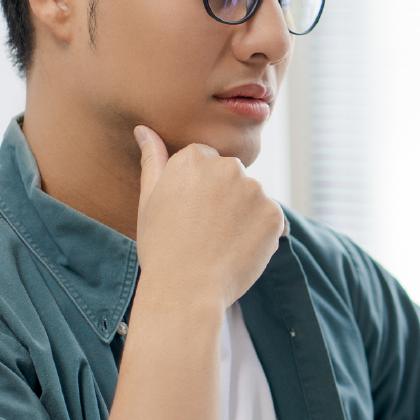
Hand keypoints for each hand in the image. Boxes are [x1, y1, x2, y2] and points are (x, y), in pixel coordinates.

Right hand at [131, 124, 284, 313]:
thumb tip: (144, 129)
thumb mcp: (149, 199)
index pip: (205, 161)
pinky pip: (270, 219)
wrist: (186, 290)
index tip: (188, 213)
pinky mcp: (275, 215)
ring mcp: (255, 190)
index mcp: (195, 158)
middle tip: (203, 230)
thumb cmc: (161, 246)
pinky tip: (237, 249)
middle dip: (223, 198)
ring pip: (252, 198)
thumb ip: (153, 159)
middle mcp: (228, 166)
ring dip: (242, 215)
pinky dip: (259, 234)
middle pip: (232, 176)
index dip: (197, 191)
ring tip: (219, 242)